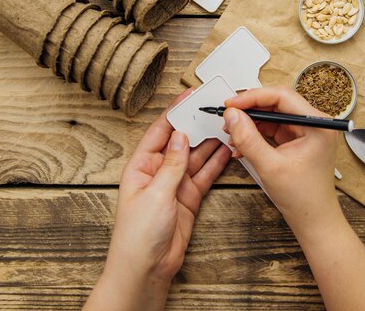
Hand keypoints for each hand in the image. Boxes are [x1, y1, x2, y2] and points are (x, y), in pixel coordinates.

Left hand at [83, 90, 230, 310]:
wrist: (146, 269)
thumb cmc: (137, 235)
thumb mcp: (155, 194)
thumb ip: (172, 164)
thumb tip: (180, 136)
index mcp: (141, 165)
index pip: (160, 131)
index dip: (175, 112)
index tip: (190, 95)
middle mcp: (158, 171)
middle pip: (180, 141)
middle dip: (197, 125)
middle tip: (215, 109)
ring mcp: (175, 184)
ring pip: (196, 157)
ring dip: (210, 143)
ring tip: (227, 126)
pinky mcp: (189, 198)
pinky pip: (205, 175)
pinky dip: (216, 163)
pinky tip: (227, 150)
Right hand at [223, 86, 340, 233]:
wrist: (313, 220)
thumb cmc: (303, 197)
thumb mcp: (270, 166)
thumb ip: (248, 138)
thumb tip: (232, 115)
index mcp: (317, 124)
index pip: (281, 96)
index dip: (252, 97)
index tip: (231, 104)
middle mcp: (314, 123)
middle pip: (276, 103)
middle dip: (249, 110)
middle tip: (228, 116)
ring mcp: (305, 131)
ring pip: (272, 115)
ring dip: (250, 123)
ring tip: (232, 133)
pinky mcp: (297, 140)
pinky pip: (272, 128)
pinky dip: (255, 134)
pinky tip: (241, 144)